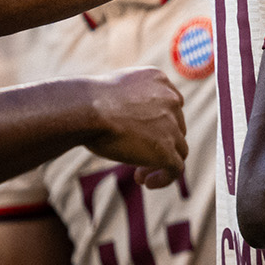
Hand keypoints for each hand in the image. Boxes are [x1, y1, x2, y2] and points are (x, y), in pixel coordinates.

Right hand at [82, 67, 186, 188]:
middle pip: (175, 126)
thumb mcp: (112, 93)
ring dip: (162, 161)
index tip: (139, 135)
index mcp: (158, 81)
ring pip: (178, 148)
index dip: (159, 123)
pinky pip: (176, 168)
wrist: (86, 109)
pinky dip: (165, 177)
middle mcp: (171, 99)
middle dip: (159, 142)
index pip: (169, 105)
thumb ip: (125, 102)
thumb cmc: (85, 103)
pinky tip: (147, 183)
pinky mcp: (165, 148)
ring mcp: (171, 125)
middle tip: (135, 156)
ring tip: (140, 174)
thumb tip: (120, 120)